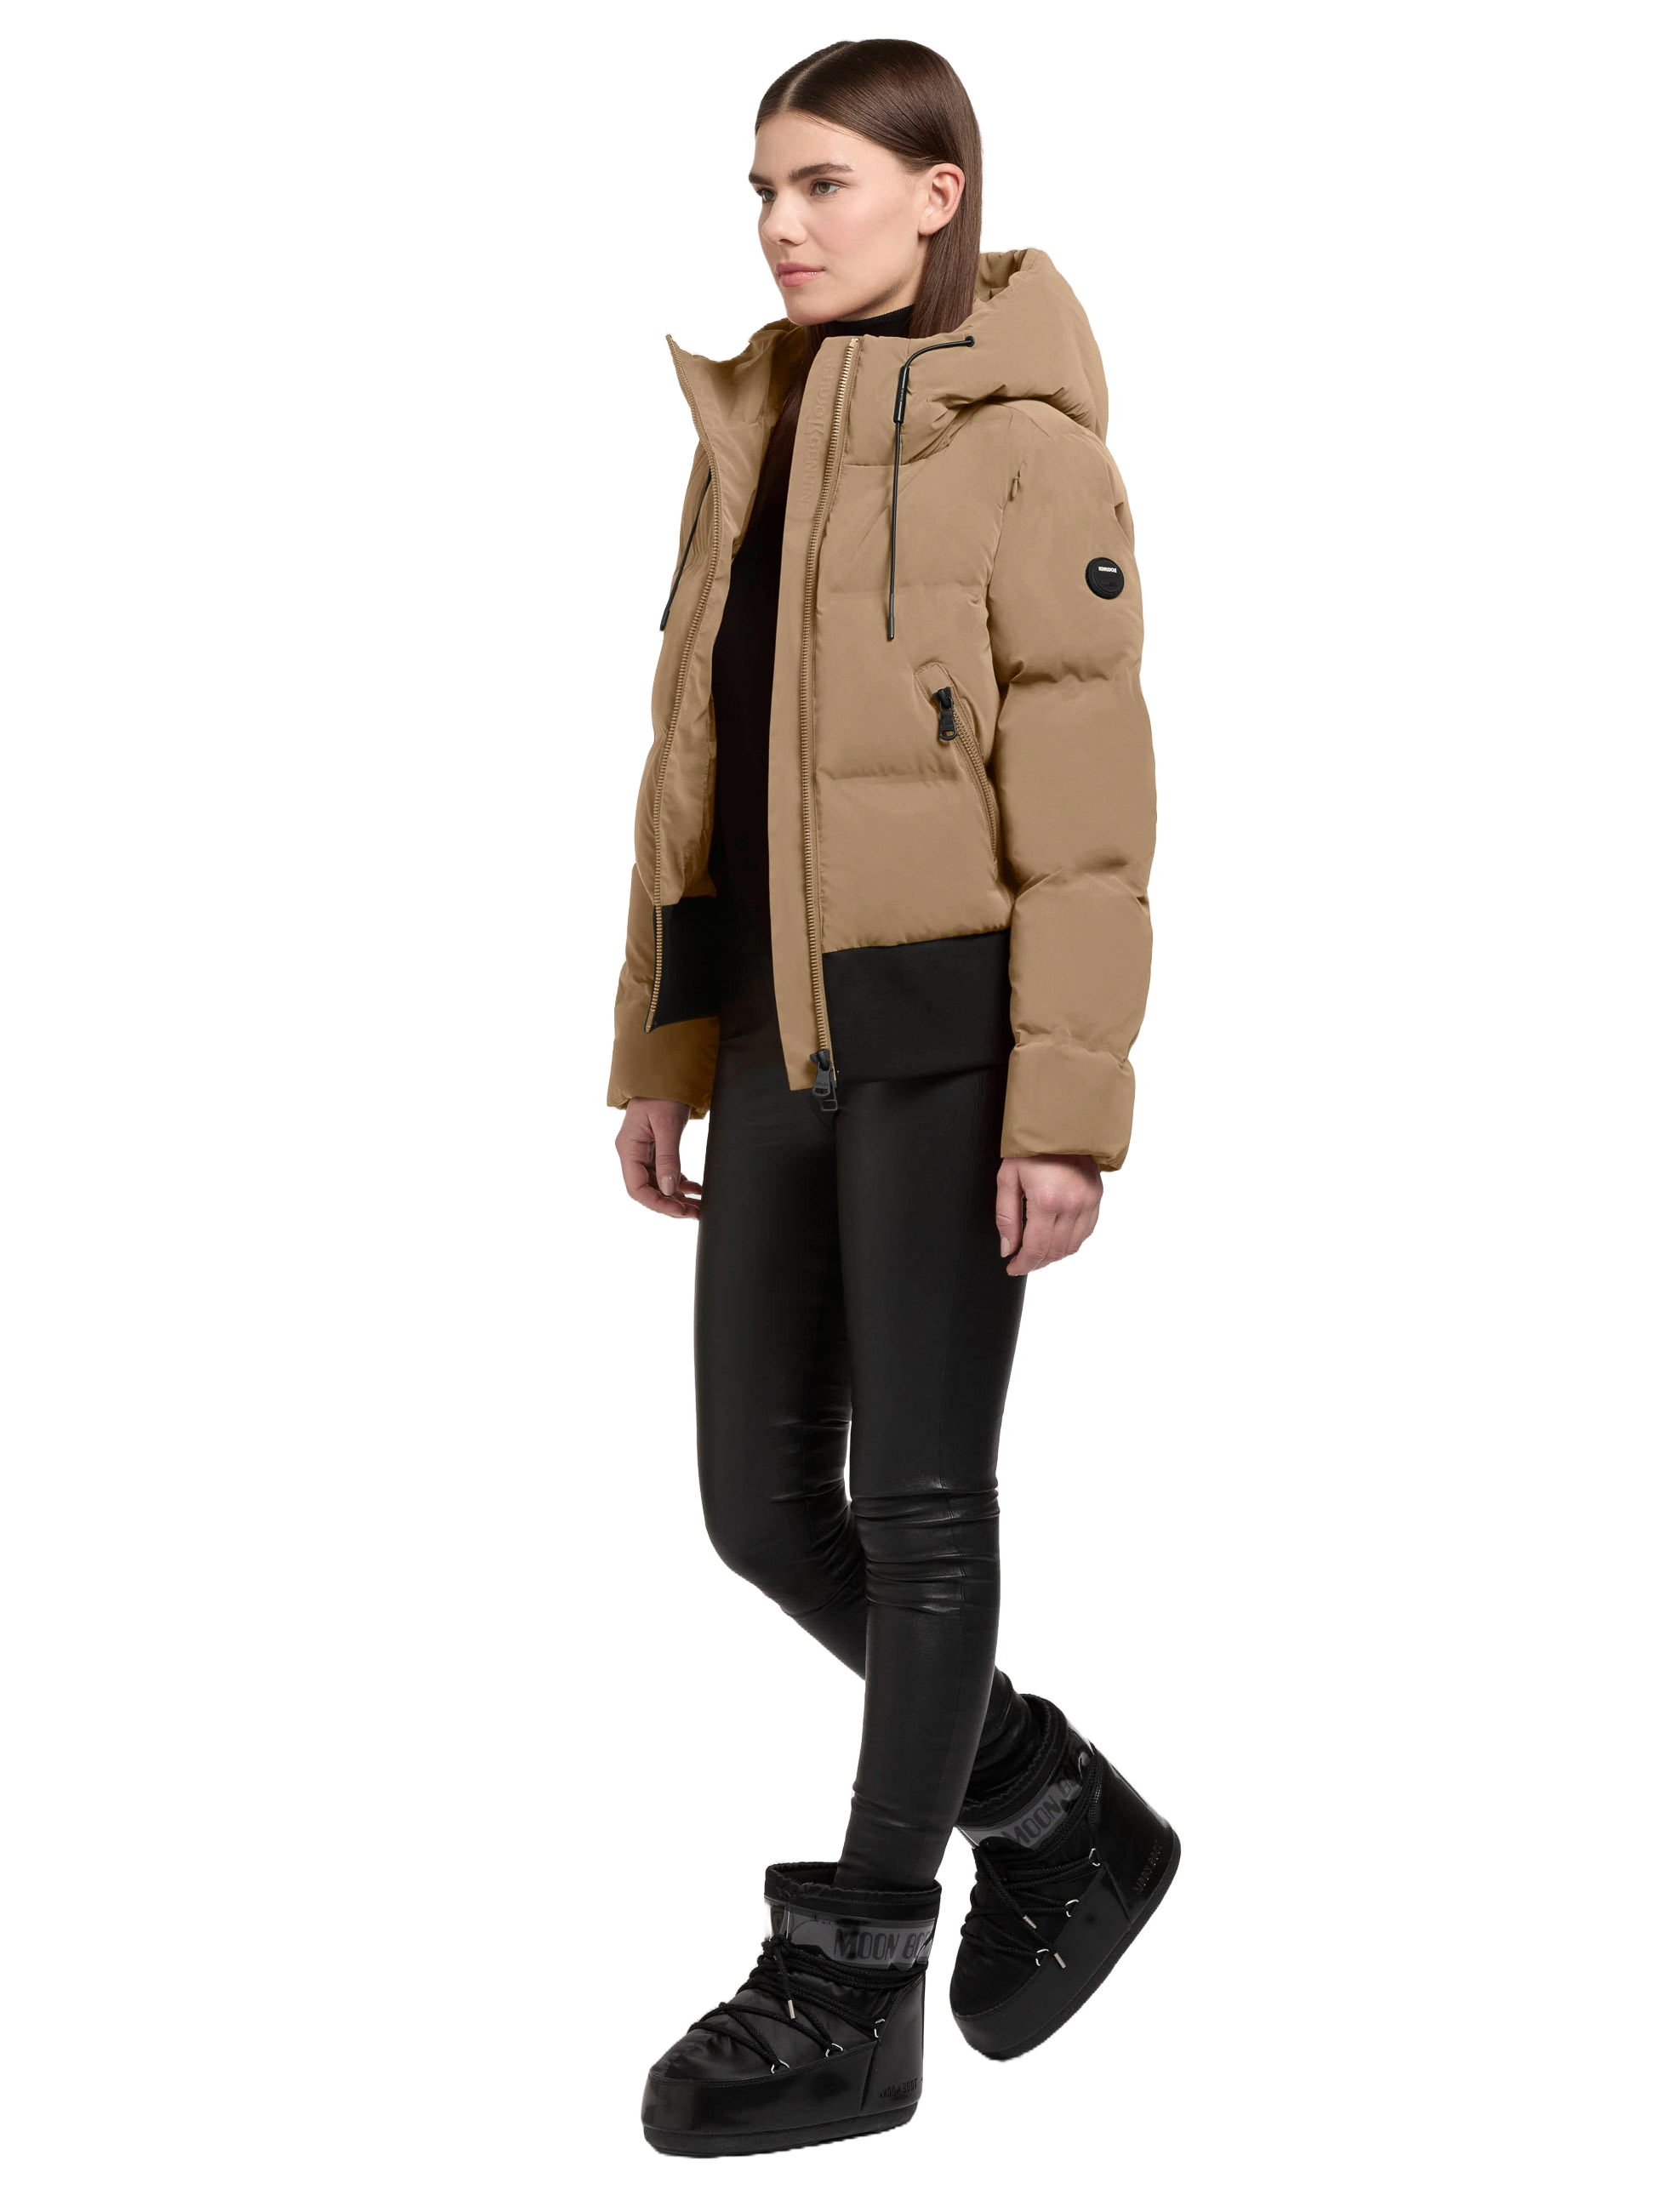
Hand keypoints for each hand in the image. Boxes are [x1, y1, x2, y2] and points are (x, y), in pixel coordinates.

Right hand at [615, 1097, 702, 1221]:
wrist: (667, 1072)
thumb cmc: (663, 1093)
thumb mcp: (667, 1125)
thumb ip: (668, 1158)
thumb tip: (670, 1189)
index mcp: (628, 1149)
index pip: (637, 1189)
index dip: (658, 1204)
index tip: (679, 1210)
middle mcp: (633, 1153)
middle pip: (649, 1190)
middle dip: (671, 1204)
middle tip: (695, 1212)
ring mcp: (644, 1152)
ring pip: (660, 1184)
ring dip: (678, 1197)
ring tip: (699, 1206)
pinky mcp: (657, 1149)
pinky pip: (667, 1173)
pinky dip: (681, 1183)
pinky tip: (697, 1189)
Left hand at [995, 1154, 1102, 1276]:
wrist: (1060, 1124)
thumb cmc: (1031, 1148)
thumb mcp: (1008, 1178)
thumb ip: (1006, 1217)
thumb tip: (1008, 1248)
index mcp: (1047, 1200)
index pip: (1036, 1248)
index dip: (1022, 1264)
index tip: (1013, 1267)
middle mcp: (1072, 1205)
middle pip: (1054, 1251)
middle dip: (1036, 1262)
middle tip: (1021, 1262)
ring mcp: (1088, 1202)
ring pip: (1072, 1246)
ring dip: (1053, 1255)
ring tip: (1037, 1253)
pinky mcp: (1096, 1198)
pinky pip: (1085, 1232)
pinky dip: (1070, 1242)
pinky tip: (1056, 1240)